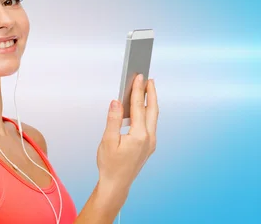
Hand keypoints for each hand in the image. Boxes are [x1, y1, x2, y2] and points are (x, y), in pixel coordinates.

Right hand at [96, 75, 157, 191]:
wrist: (116, 184)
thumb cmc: (110, 165)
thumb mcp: (107, 140)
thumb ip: (113, 119)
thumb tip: (117, 102)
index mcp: (139, 135)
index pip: (138, 107)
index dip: (138, 90)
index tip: (138, 77)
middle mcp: (149, 138)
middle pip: (152, 110)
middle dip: (151, 93)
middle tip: (148, 79)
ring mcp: (150, 143)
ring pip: (153, 117)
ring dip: (150, 102)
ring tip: (146, 90)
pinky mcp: (148, 146)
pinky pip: (150, 124)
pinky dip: (147, 113)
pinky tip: (141, 109)